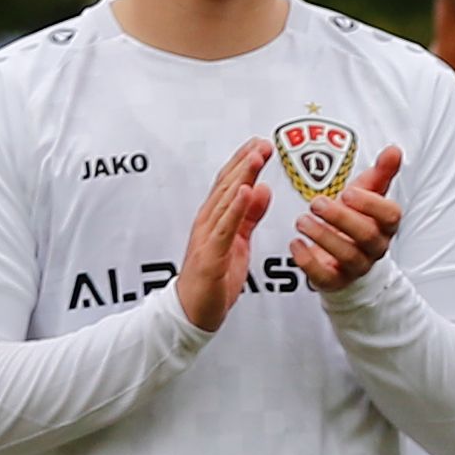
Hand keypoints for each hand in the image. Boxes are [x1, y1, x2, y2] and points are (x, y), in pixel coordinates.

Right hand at [177, 139, 274, 333]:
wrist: (192, 312)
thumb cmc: (213, 278)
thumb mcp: (239, 242)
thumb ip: (249, 215)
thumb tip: (261, 189)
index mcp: (215, 219)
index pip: (230, 183)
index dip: (244, 162)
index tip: (260, 143)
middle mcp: (208, 223)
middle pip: (226, 186)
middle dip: (245, 162)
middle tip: (262, 143)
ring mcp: (207, 238)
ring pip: (224, 201)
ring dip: (241, 177)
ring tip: (256, 158)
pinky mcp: (211, 255)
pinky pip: (225, 228)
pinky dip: (235, 209)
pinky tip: (247, 193)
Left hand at [291, 145, 405, 290]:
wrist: (343, 257)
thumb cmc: (355, 220)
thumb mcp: (368, 194)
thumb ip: (381, 173)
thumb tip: (394, 150)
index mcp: (385, 224)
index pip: (390, 215)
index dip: (370, 204)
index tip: (348, 192)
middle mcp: (375, 247)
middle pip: (366, 235)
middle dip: (340, 218)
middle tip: (316, 203)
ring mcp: (356, 266)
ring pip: (347, 255)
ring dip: (322, 236)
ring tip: (302, 220)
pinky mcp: (335, 281)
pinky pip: (325, 277)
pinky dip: (308, 261)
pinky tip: (295, 244)